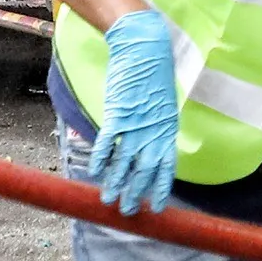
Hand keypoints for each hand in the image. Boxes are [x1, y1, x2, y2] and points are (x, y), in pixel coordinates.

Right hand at [90, 9, 182, 216]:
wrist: (144, 49)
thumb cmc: (153, 75)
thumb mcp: (162, 104)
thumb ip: (157, 127)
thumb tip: (150, 144)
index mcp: (167, 130)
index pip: (166, 167)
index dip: (159, 188)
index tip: (156, 207)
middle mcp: (153, 131)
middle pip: (144, 170)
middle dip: (136, 193)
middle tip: (128, 211)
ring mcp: (135, 124)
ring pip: (124, 162)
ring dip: (116, 183)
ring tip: (109, 200)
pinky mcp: (117, 114)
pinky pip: (107, 143)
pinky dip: (101, 159)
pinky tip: (95, 173)